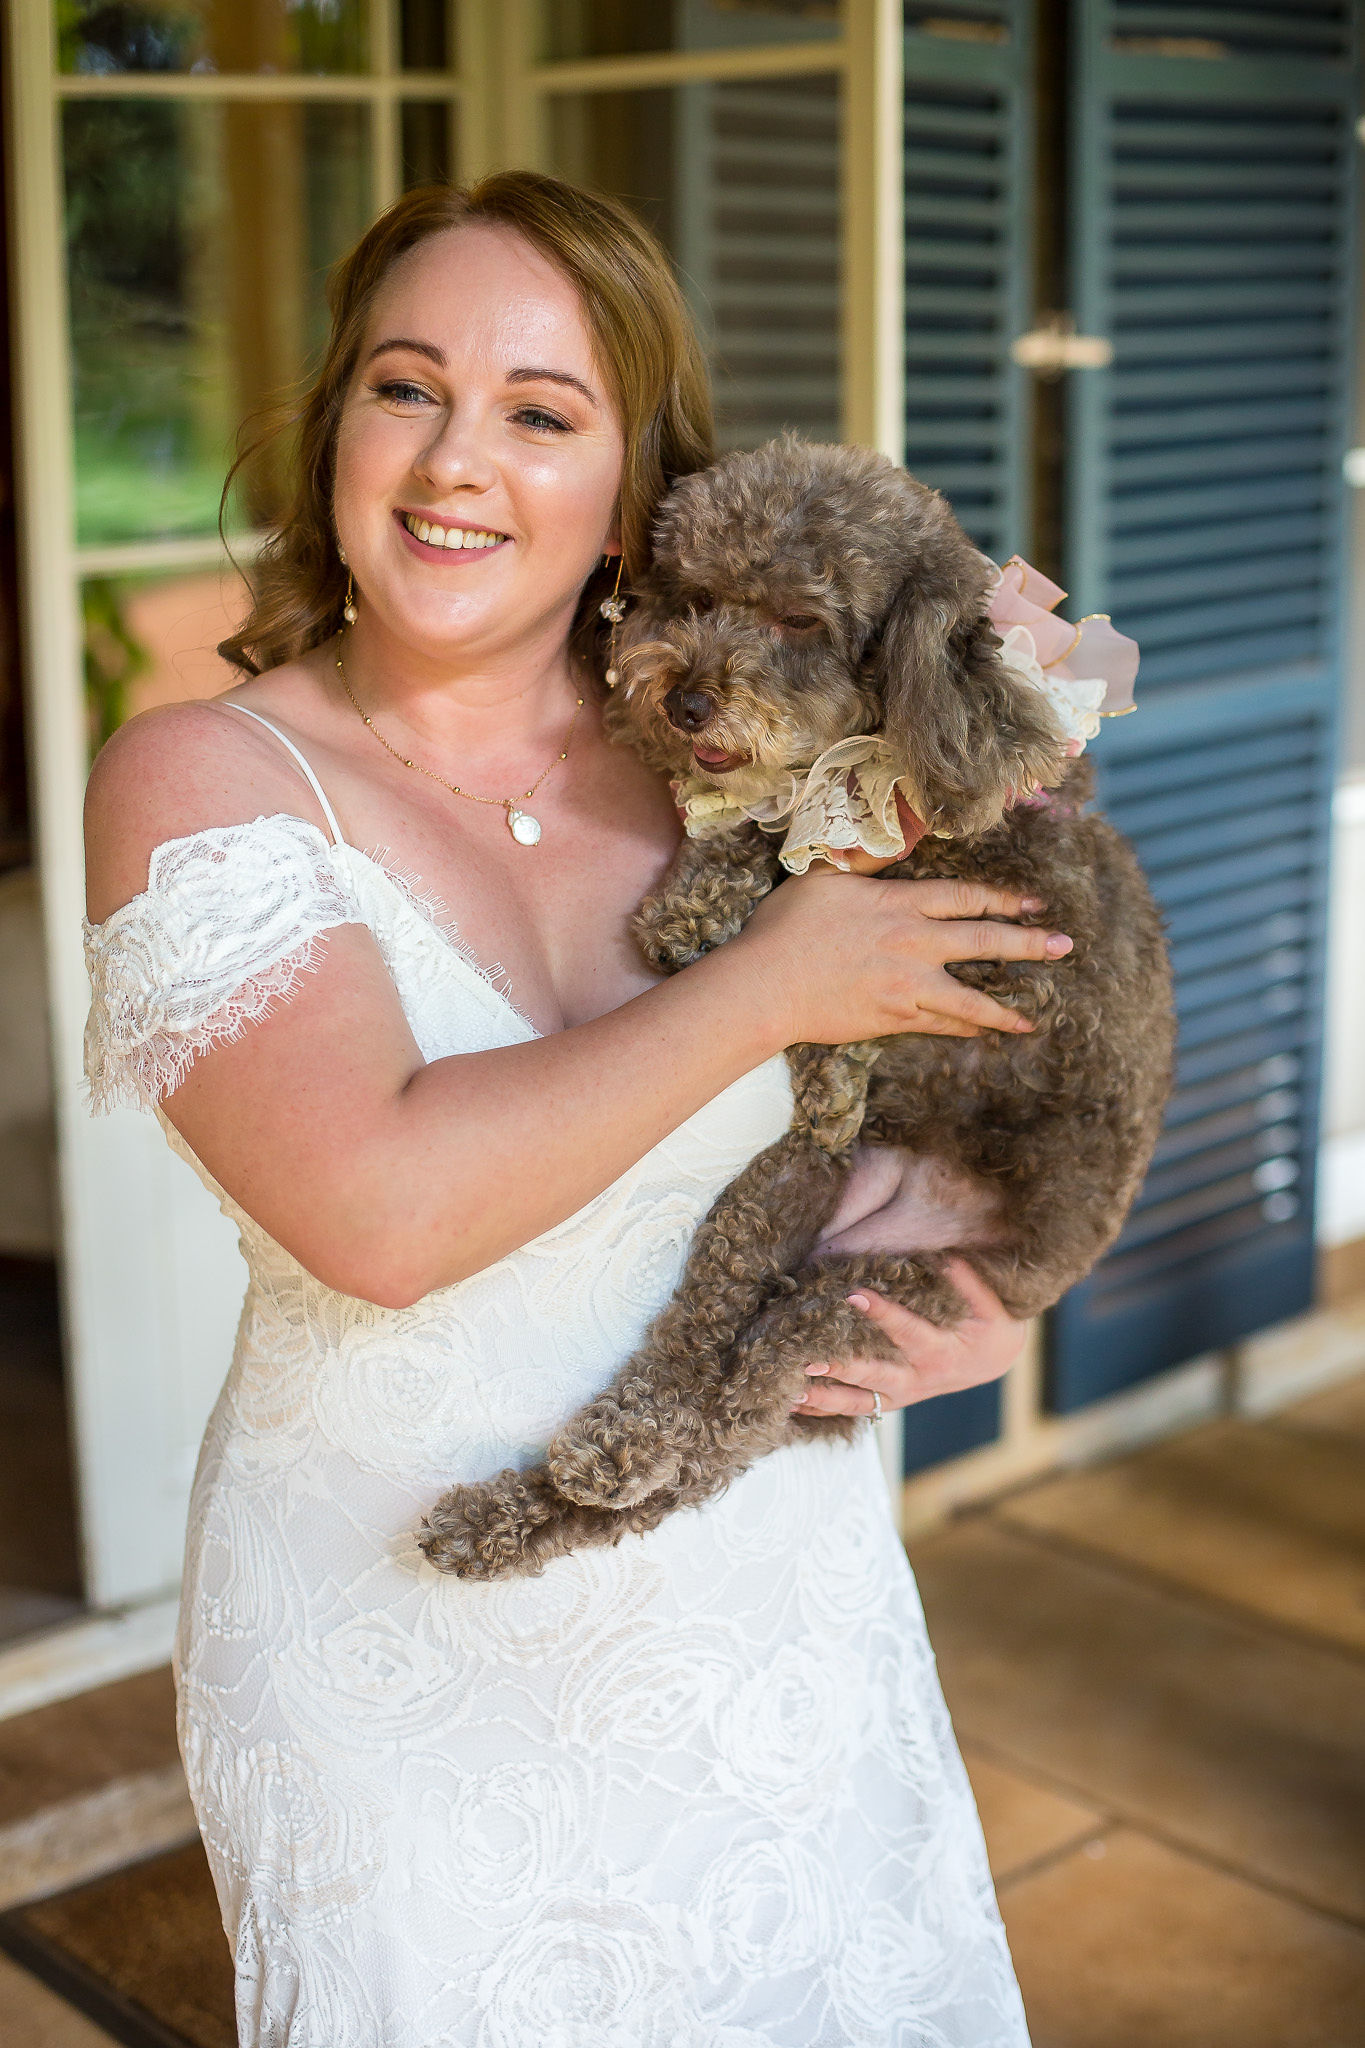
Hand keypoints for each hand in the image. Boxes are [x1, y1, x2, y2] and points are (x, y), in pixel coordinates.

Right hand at [739, 867, 1071, 1045]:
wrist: (766, 985)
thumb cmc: (786, 928)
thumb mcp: (822, 877)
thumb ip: (864, 861)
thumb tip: (892, 837)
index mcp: (900, 904)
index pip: (966, 898)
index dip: (1003, 899)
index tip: (1033, 902)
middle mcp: (914, 943)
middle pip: (984, 943)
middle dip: (1028, 945)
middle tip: (1063, 947)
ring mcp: (907, 986)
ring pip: (971, 998)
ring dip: (1005, 1008)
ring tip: (1032, 1020)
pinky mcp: (893, 1019)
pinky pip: (941, 1024)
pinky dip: (964, 1028)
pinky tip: (981, 1032)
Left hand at [790, 1258, 1025, 1418]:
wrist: (994, 1361)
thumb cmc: (991, 1328)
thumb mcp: (992, 1306)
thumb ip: (968, 1282)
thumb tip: (945, 1256)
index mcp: (941, 1354)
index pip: (907, 1333)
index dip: (881, 1315)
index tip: (853, 1295)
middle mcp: (918, 1380)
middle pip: (874, 1376)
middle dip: (840, 1368)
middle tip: (807, 1358)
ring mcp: (902, 1396)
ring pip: (858, 1402)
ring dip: (823, 1398)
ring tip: (789, 1391)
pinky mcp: (890, 1401)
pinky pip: (854, 1409)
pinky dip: (823, 1410)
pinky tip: (792, 1404)